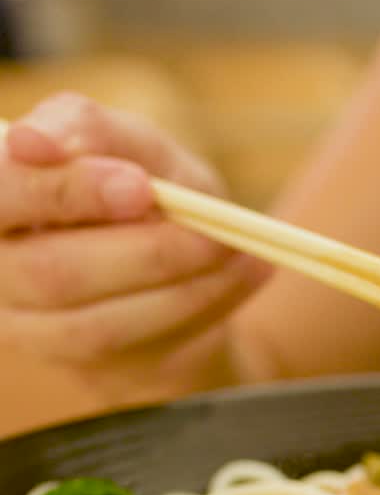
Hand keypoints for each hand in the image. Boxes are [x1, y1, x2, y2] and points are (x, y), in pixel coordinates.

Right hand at [0, 93, 270, 398]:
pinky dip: (198, 304)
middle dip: (142, 252)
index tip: (139, 186)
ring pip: (96, 321)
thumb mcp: (137, 150)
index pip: (1, 194)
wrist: (181, 270)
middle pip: (46, 272)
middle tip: (211, 232)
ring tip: (235, 249)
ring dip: (181, 284)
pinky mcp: (78, 363)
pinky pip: (137, 345)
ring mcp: (29, 326)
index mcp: (1, 199)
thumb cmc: (146, 196)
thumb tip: (36, 140)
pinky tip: (240, 273)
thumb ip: (94, 132)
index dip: (65, 191)